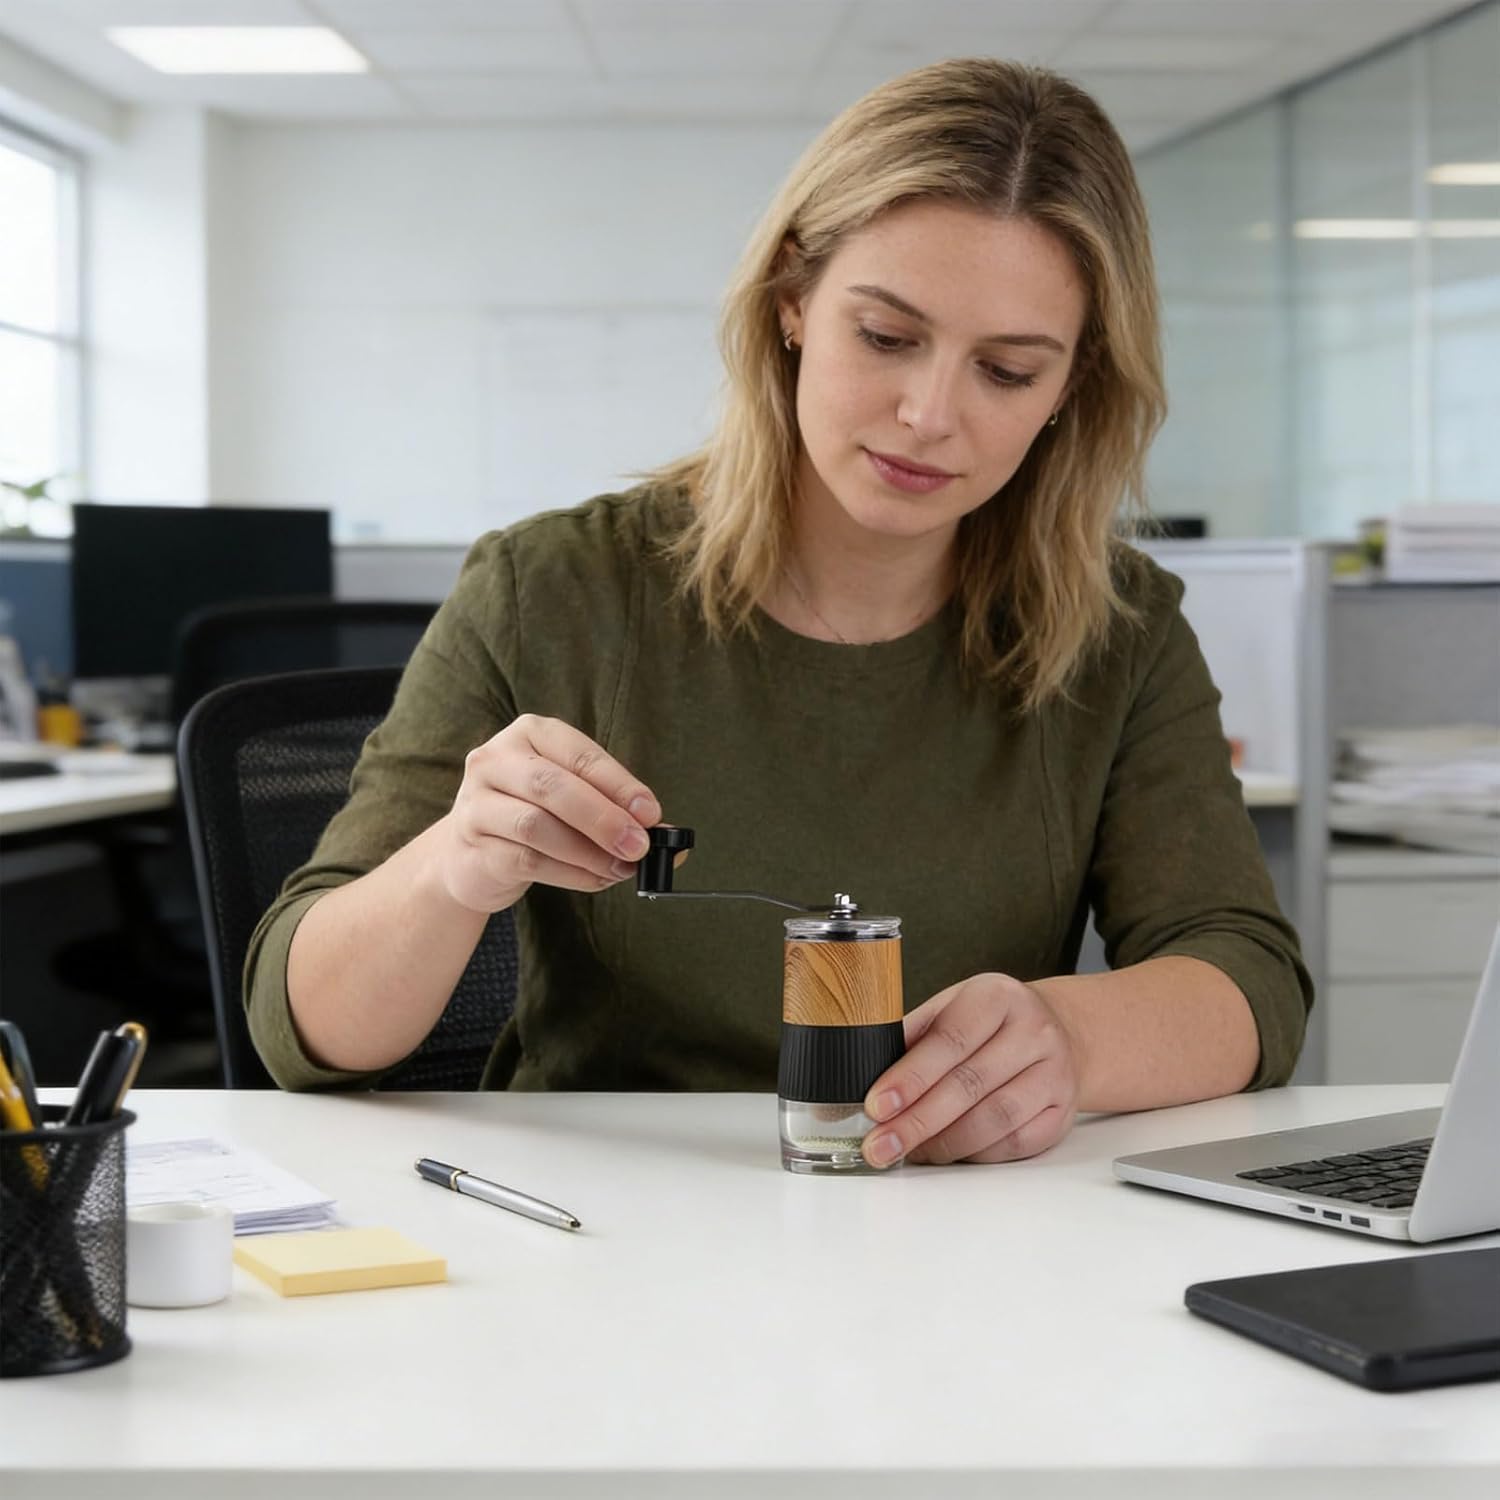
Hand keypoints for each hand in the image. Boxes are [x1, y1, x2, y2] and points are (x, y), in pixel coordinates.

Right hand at [438, 713, 660, 913]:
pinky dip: (570, 874)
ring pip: (536, 826)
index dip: (618, 784)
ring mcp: (476, 803)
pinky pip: (526, 861)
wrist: (470, 854)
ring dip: (588, 852)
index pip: (579, 755)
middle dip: (603, 819)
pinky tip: (596, 879)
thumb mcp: (574, 800)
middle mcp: (495, 760)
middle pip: (552, 787)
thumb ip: (618, 811)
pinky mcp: (471, 845)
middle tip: (639, 846)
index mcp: (530, 734)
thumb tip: (671, 839)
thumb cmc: (534, 815)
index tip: (651, 813)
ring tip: (621, 868)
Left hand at [860, 973, 1081, 1166]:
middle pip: (970, 1085)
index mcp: (997, 996)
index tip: (876, 1105)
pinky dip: (976, 1154)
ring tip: (909, 1151)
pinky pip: (1016, 1143)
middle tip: (880, 1144)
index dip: (910, 1077)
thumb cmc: (988, 1021)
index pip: (950, 1040)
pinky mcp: (1063, 1112)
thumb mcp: (949, 1009)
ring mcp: (1055, 1073)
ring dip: (945, 1143)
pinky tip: (948, 1152)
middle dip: (917, 1121)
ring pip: (995, 1119)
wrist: (1056, 1030)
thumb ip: (909, 1039)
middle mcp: (1034, 1031)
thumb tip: (856, 1081)